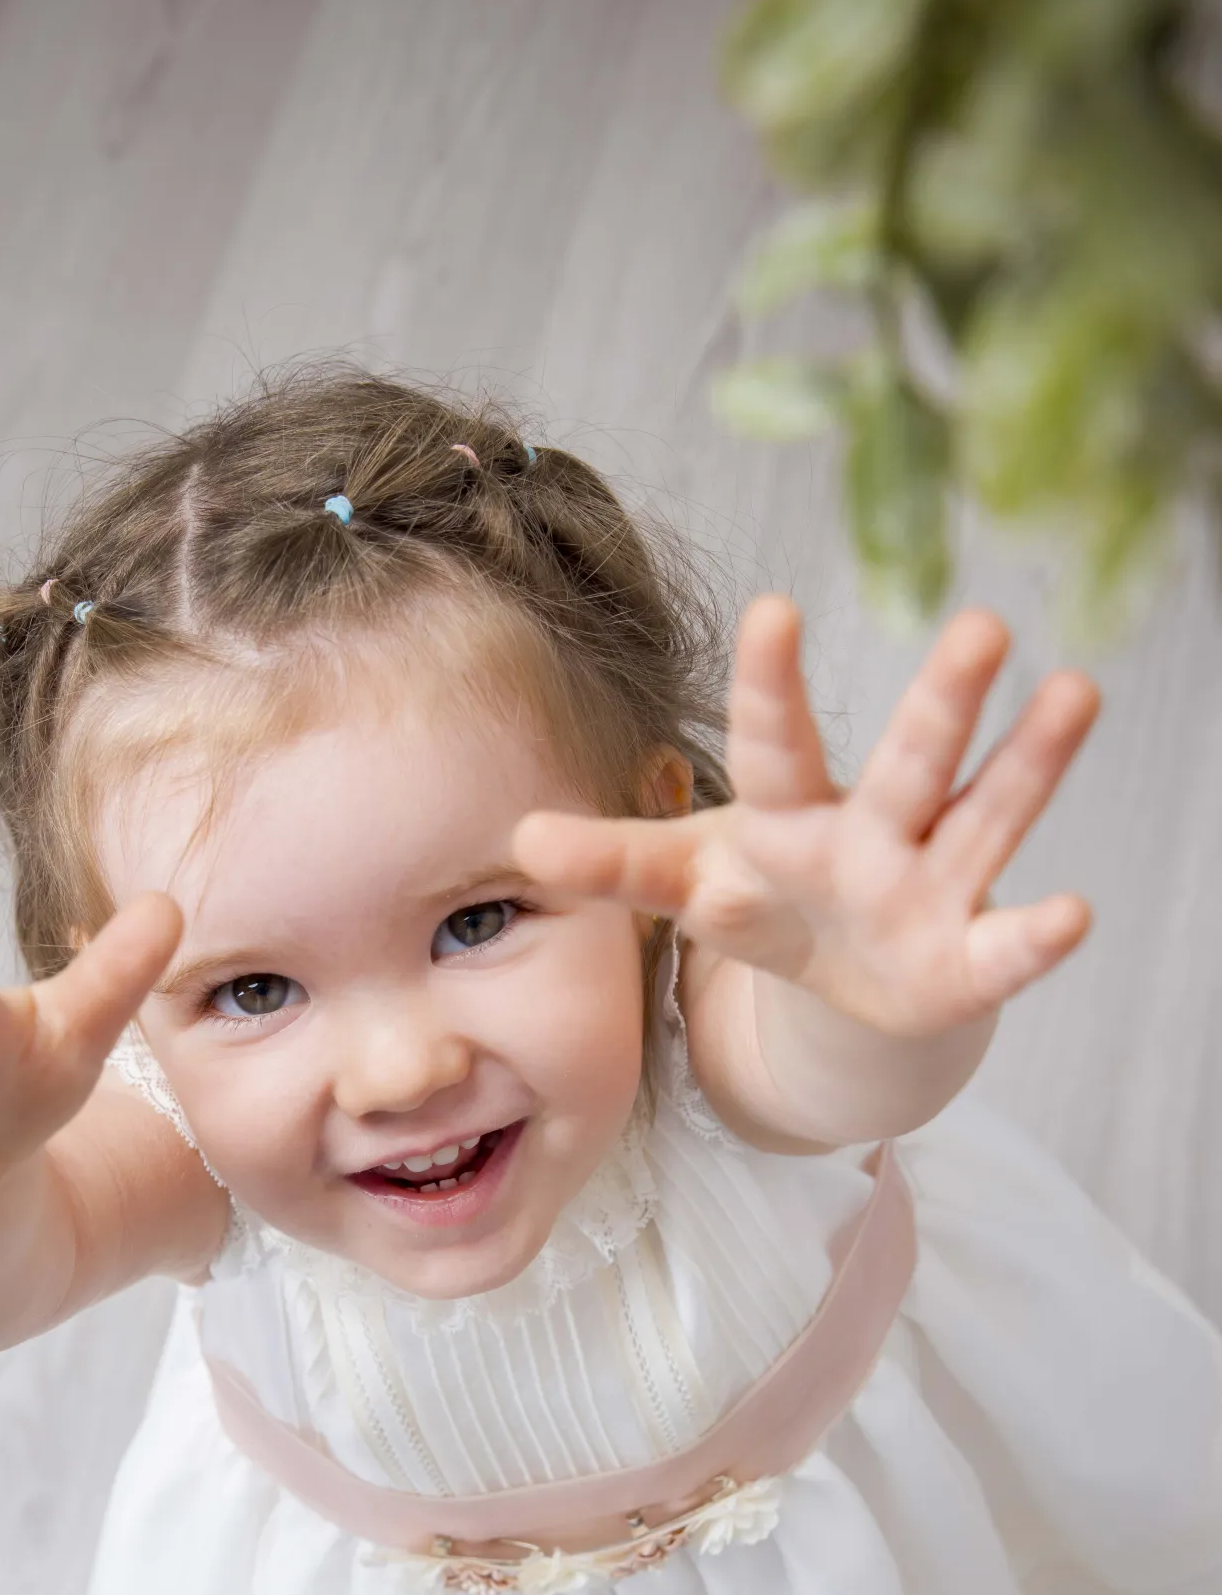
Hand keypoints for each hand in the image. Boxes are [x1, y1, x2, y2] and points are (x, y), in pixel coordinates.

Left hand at [513, 598, 1098, 1038]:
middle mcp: (870, 830)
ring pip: (983, 816)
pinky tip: (1074, 913)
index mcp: (786, 813)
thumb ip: (614, 860)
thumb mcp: (684, 880)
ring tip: (1075, 691)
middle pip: (908, 758)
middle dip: (944, 699)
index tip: (774, 610)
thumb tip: (518, 836)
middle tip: (982, 625)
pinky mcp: (963, 958)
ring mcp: (928, 886)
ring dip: (1028, 764)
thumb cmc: (761, 901)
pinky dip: (1038, 936)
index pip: (775, 744)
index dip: (770, 686)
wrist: (838, 984)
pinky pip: (1006, 947)